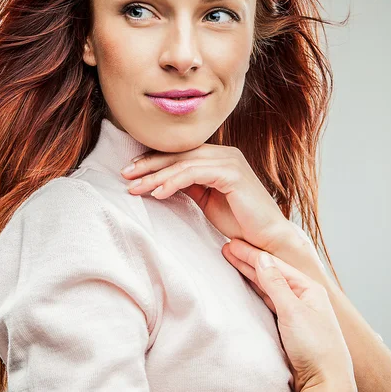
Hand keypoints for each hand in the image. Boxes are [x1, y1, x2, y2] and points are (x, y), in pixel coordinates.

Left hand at [121, 144, 292, 249]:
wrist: (266, 237)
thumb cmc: (239, 221)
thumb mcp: (207, 199)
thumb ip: (190, 185)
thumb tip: (162, 180)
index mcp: (219, 157)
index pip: (180, 154)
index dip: (154, 161)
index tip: (131, 171)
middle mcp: (225, 154)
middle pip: (178, 155)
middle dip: (148, 165)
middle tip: (124, 174)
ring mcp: (229, 161)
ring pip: (183, 164)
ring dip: (156, 176)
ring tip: (135, 188)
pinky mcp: (232, 173)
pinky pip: (194, 174)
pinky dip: (173, 182)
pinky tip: (158, 193)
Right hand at [223, 236, 356, 391]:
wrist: (327, 385)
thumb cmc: (315, 348)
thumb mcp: (293, 311)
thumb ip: (275, 284)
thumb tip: (262, 258)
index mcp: (309, 289)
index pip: (274, 265)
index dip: (251, 254)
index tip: (231, 244)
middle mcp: (304, 297)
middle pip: (271, 273)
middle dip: (248, 260)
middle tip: (227, 248)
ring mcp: (297, 312)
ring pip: (269, 286)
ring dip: (250, 273)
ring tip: (233, 261)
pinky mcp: (290, 327)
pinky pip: (269, 301)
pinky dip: (256, 290)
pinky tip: (249, 284)